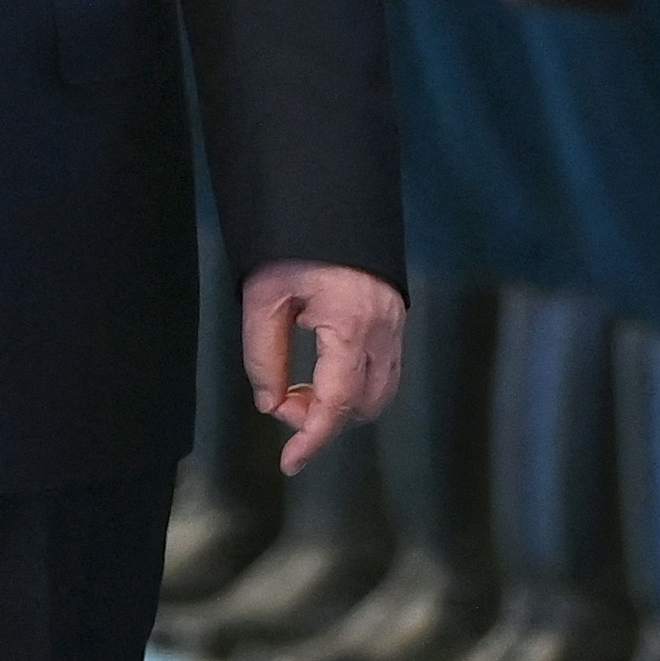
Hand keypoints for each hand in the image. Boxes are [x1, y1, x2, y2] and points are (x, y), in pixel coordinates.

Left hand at [240, 260, 404, 473]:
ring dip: (341, 405)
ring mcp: (396, 324)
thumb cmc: (293, 243)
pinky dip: (355, 386)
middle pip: (362, 406)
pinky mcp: (396, 318)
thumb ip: (263, 356)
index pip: (337, 402)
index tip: (290, 463)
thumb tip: (270, 403)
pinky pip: (385, 372)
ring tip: (300, 387)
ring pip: (379, 393)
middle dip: (322, 417)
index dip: (313, 438)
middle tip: (282, 398)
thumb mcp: (263, 296)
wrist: (330, 197)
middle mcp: (384, 330)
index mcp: (352, 324)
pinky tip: (322, 373)